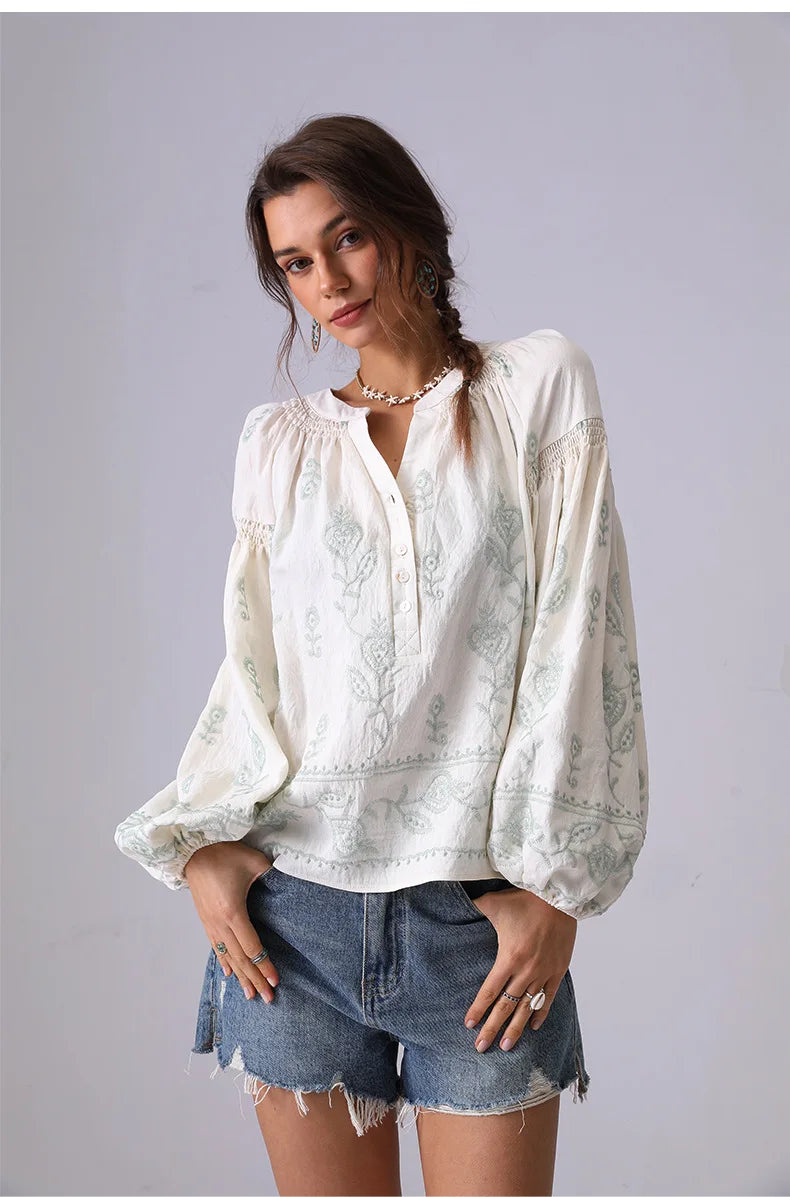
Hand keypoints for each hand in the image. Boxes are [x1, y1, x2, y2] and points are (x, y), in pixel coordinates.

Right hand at [183, 841, 279, 1002]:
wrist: (194, 849)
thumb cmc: (225, 853)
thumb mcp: (254, 861)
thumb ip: (273, 875)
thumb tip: (289, 885)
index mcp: (233, 913)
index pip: (252, 948)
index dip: (264, 966)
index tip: (275, 981)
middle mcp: (220, 924)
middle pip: (240, 959)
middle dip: (255, 979)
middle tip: (267, 999)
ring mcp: (210, 924)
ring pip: (227, 957)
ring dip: (240, 976)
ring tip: (249, 995)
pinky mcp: (204, 920)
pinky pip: (215, 947)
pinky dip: (224, 962)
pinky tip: (229, 974)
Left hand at [463, 887, 576, 1052]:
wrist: (559, 898)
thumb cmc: (525, 900)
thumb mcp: (494, 902)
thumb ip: (474, 907)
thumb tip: (454, 902)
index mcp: (509, 957)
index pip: (490, 990)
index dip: (478, 1009)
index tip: (469, 1024)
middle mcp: (526, 971)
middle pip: (506, 1006)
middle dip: (492, 1028)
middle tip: (481, 1047)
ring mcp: (544, 973)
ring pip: (527, 1007)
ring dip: (516, 1028)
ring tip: (506, 1046)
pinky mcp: (558, 970)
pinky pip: (548, 998)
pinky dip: (540, 1014)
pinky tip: (532, 1026)